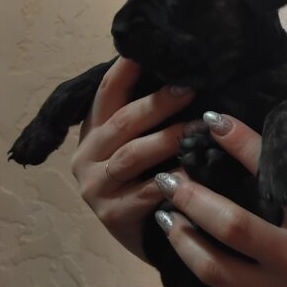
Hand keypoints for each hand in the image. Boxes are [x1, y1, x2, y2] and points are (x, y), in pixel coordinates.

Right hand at [70, 57, 193, 260]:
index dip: (125, 69)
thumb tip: (185, 72)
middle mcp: (87, 157)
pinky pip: (148, 192)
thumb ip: (149, 115)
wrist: (148, 235)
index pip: (106, 92)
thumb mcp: (141, 143)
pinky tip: (197, 170)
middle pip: (122, 121)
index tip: (147, 50)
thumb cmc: (149, 178)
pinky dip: (174, 180)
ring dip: (168, 138)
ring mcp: (96, 187)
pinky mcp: (112, 216)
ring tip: (199, 128)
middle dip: (157, 103)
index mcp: (92, 131)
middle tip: (190, 88)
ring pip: (133, 155)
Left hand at [152, 114, 286, 286]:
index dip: (242, 143)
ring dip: (181, 239)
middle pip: (228, 223)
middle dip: (190, 197)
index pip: (277, 174)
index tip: (214, 121)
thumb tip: (275, 179)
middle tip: (167, 177)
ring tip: (164, 219)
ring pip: (212, 266)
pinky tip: (180, 275)